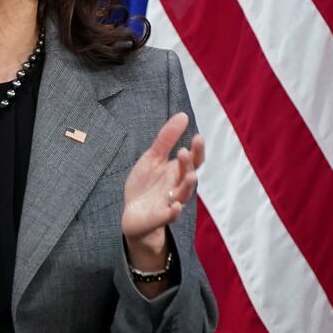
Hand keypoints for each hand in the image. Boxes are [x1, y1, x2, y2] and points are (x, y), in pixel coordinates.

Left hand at [121, 112, 203, 253]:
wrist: (134, 213)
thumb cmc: (147, 184)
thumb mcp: (152, 158)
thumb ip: (166, 139)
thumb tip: (183, 115)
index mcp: (177, 172)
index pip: (193, 160)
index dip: (197, 150)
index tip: (198, 137)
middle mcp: (177, 187)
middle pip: (188, 175)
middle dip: (188, 164)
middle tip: (185, 152)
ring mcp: (170, 202)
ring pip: (182, 195)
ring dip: (187, 186)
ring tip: (190, 176)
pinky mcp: (159, 217)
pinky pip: (169, 215)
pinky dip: (173, 211)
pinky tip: (175, 206)